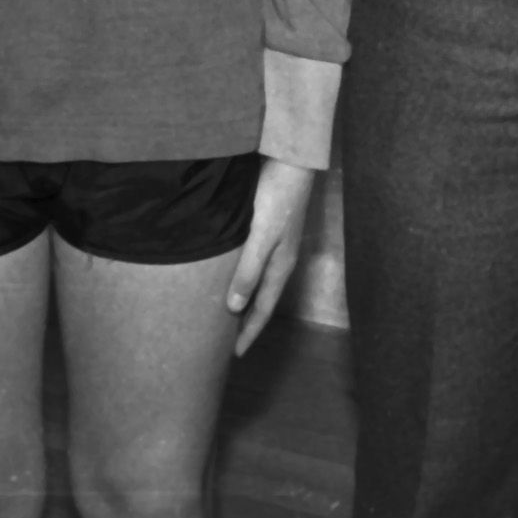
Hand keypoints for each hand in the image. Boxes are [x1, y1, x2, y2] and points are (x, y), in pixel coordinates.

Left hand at [227, 159, 317, 354]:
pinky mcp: (268, 228)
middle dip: (246, 321)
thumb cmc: (277, 199)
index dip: (249, 332)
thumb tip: (234, 308)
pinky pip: (253, 263)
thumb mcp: (262, 237)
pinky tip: (229, 273)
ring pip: (257, 281)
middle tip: (226, 341)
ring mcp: (276, 244)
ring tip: (225, 313)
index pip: (263, 308)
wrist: (292, 162)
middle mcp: (279, 259)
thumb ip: (248, 270)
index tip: (234, 355)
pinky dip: (242, 277)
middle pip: (261, 298)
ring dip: (244, 299)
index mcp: (280, 266)